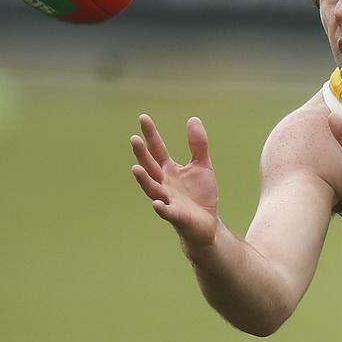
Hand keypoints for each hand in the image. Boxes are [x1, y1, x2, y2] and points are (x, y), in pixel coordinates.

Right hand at [130, 114, 220, 246]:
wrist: (207, 223)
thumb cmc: (200, 195)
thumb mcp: (202, 165)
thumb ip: (198, 144)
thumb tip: (193, 118)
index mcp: (169, 170)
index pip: (157, 149)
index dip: (151, 134)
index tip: (143, 118)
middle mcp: (164, 183)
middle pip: (150, 167)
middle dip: (142, 154)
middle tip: (134, 139)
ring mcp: (168, 200)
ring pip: (153, 188)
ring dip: (144, 180)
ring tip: (135, 168)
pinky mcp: (176, 216)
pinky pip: (167, 212)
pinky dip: (161, 208)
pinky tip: (156, 204)